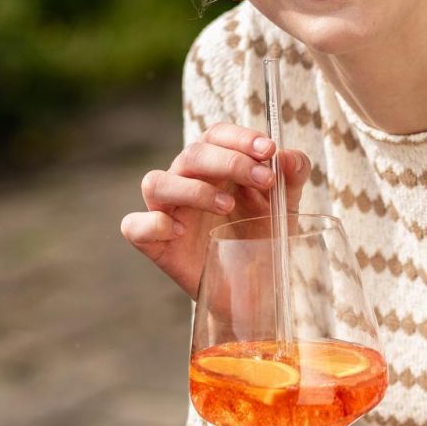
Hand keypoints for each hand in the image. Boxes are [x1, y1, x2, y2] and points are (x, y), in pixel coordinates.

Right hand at [120, 123, 310, 298]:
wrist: (255, 290)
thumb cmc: (262, 238)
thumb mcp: (286, 206)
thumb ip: (291, 177)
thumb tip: (288, 156)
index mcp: (216, 167)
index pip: (216, 135)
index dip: (239, 138)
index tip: (268, 150)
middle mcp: (187, 182)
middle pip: (191, 154)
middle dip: (230, 162)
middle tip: (264, 180)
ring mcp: (168, 212)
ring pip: (156, 182)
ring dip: (193, 188)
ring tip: (227, 205)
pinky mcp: (156, 244)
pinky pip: (135, 225)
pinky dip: (154, 223)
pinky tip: (181, 231)